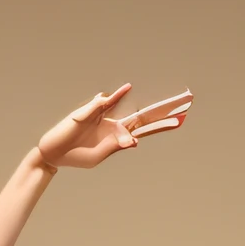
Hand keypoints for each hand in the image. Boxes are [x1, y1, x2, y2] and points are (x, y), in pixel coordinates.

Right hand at [37, 84, 191, 170]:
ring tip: (178, 101)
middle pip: (147, 115)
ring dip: (156, 108)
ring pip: (134, 109)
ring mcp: (107, 116)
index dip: (163, 123)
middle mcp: (117, 124)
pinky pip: (106, 102)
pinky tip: (127, 89)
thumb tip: (134, 141)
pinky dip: (116, 96)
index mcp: (120, 137)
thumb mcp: (99, 156)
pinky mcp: (92, 111)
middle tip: (188, 100)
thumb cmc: (77, 156)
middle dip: (167, 109)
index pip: (146, 128)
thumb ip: (116, 147)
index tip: (182, 120)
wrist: (55, 152)